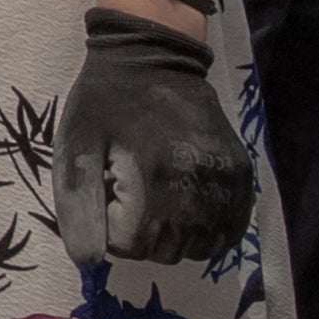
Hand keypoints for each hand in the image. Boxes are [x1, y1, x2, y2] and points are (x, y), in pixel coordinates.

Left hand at [52, 5, 257, 266]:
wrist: (154, 56)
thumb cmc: (106, 102)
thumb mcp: (77, 145)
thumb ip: (79, 206)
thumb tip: (89, 262)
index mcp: (151, 175)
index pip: (133, 247)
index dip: (113, 232)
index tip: (110, 201)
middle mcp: (195, 182)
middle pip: (168, 251)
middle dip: (143, 238)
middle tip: (132, 199)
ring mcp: (224, 179)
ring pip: (201, 247)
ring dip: (176, 239)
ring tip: (160, 202)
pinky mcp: (242, 173)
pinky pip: (231, 230)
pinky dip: (210, 232)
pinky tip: (190, 210)